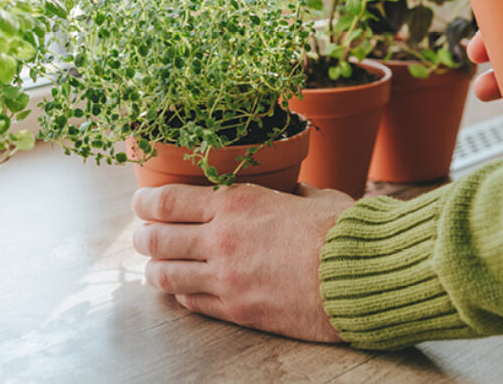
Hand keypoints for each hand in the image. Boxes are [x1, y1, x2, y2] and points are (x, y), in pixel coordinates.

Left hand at [131, 181, 354, 342]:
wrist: (361, 276)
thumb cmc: (343, 231)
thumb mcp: (311, 196)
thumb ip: (288, 193)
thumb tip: (289, 191)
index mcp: (237, 202)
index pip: (167, 201)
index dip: (145, 202)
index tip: (140, 202)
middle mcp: (222, 239)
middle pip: (155, 239)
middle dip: (142, 236)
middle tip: (143, 234)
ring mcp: (226, 278)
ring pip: (165, 275)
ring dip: (155, 269)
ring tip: (157, 265)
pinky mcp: (238, 310)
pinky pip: (192, 302)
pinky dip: (182, 294)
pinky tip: (186, 289)